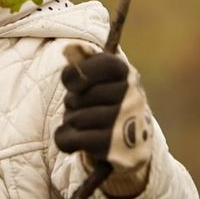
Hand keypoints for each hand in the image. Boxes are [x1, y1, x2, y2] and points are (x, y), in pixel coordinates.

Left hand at [54, 44, 153, 198]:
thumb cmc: (109, 101)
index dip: (73, 76)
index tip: (72, 83)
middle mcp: (131, 97)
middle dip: (73, 103)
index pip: (89, 68)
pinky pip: (71, 140)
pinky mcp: (114, 149)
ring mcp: (125, 125)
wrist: (134, 143)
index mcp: (126, 73)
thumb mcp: (102, 76)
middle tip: (85, 107)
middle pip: (76, 98)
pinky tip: (74, 139)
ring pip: (74, 120)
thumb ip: (84, 60)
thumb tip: (69, 50)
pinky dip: (65, 140)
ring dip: (71, 122)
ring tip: (86, 124)